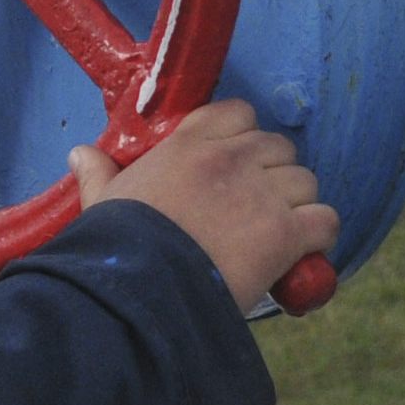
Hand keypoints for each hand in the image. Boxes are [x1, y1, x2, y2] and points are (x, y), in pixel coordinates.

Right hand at [69, 101, 337, 314]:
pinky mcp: (285, 233)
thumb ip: (98, 174)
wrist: (140, 290)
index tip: (233, 163)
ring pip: (305, 181)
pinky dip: (319, 236)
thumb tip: (80, 154)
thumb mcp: (102, 202)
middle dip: (273, 173)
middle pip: (278, 147)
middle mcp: (231, 159)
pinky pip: (325, 219)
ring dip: (297, 205)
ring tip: (276, 234)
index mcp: (189, 144)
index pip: (238, 113)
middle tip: (256, 207)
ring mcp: (262, 194)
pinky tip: (301, 254)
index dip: (242, 137)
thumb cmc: (117, 248)